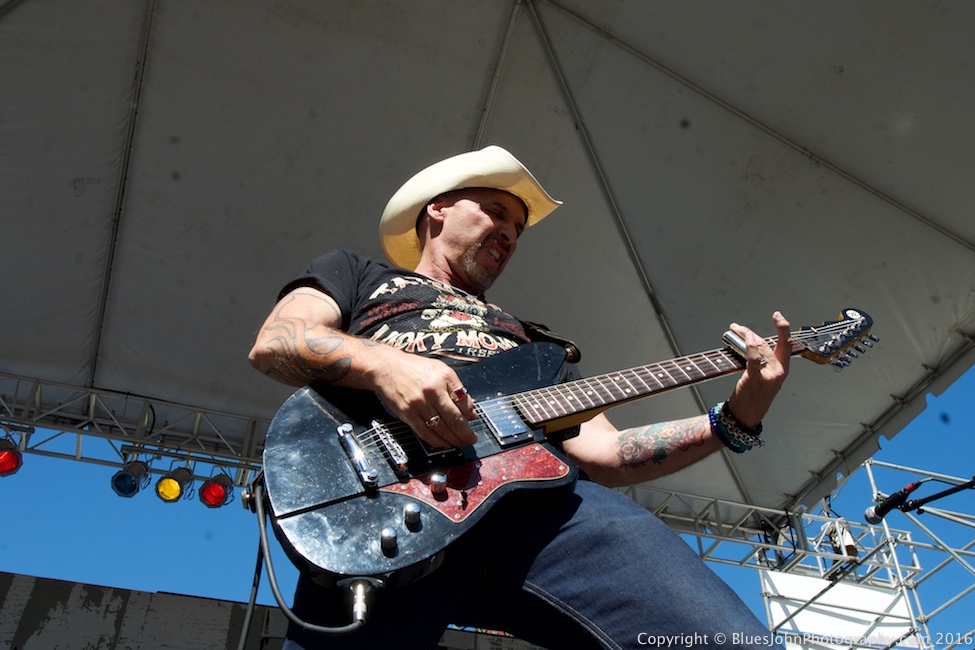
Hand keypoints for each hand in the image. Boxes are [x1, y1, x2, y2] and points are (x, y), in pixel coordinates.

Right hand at [372, 353, 476, 447]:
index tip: (472, 421)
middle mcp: (432, 391)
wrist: (387, 367)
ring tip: (459, 443)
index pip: (463, 402)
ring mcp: (419, 404)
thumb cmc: (414, 368)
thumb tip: (470, 412)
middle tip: (471, 439)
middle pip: (454, 418)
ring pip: (441, 428)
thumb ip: (456, 390)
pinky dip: (436, 441)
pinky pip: (425, 433)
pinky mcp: (407, 414)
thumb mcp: (440, 370)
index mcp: (443, 378)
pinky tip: (443, 443)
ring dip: (453, 439)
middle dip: (465, 432)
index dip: (470, 415)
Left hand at [725, 311, 790, 427]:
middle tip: (738, 327)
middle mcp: (779, 371)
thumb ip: (763, 363)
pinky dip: (748, 344)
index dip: (783, 328)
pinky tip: (741, 337)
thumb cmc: (752, 398)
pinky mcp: (757, 378)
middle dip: (751, 332)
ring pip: (759, 346)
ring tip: (733, 330)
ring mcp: (770, 375)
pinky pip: (753, 356)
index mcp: (783, 370)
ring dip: (744, 335)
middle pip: (767, 343)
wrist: (746, 417)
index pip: (786, 344)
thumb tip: (752, 345)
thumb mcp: (764, 379)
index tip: (777, 316)